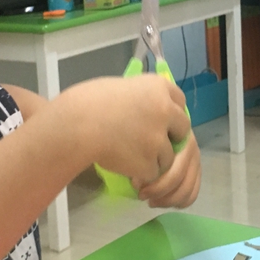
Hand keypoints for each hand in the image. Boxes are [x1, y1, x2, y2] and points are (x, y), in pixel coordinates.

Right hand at [64, 74, 190, 183]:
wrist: (77, 125)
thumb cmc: (89, 101)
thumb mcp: (123, 87)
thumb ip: (142, 97)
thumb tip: (149, 107)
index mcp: (159, 87)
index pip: (180, 100)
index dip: (171, 112)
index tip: (162, 119)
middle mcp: (166, 110)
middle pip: (183, 128)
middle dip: (170, 136)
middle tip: (150, 141)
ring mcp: (159, 138)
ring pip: (168, 154)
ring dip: (154, 157)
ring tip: (129, 154)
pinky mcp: (150, 162)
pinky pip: (153, 172)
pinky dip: (142, 172)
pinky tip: (125, 164)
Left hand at [137, 134, 201, 208]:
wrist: (165, 128)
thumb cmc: (149, 133)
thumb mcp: (143, 138)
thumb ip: (141, 157)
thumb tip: (137, 182)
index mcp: (180, 139)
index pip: (170, 167)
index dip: (153, 181)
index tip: (134, 183)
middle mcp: (192, 151)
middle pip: (178, 179)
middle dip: (158, 191)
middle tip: (141, 195)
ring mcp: (196, 163)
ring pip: (187, 190)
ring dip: (168, 200)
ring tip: (151, 201)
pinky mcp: (197, 174)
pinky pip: (192, 195)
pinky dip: (178, 203)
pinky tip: (163, 201)